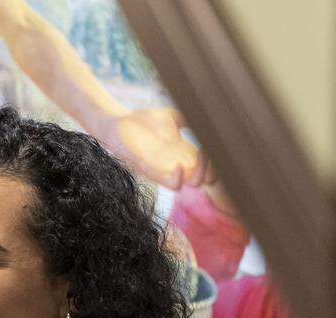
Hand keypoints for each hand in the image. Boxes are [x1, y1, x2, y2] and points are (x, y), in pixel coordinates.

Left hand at [98, 107, 215, 189]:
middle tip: (210, 154)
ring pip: (190, 184)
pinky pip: (168, 183)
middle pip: (205, 178)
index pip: (210, 164)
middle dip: (213, 169)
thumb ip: (188, 117)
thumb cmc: (142, 121)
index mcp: (185, 152)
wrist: (116, 124)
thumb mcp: (171, 116)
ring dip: (199, 175)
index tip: (219, 148)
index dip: (219, 161)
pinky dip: (177, 178)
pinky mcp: (150, 171)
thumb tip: (208, 114)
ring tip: (200, 159)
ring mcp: (164, 169)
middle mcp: (178, 163)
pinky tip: (180, 166)